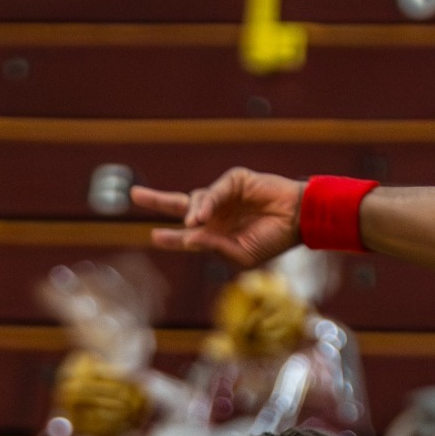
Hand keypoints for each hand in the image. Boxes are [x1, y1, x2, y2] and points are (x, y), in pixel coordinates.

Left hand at [132, 168, 304, 267]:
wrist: (299, 220)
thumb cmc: (272, 241)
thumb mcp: (241, 254)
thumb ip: (214, 247)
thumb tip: (188, 237)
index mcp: (216, 233)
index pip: (187, 234)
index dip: (171, 236)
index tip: (155, 236)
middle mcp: (216, 214)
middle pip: (180, 205)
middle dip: (157, 201)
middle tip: (135, 195)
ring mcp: (225, 196)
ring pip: (196, 199)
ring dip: (191, 211)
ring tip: (194, 222)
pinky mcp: (236, 181)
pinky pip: (216, 190)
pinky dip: (208, 201)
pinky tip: (203, 215)